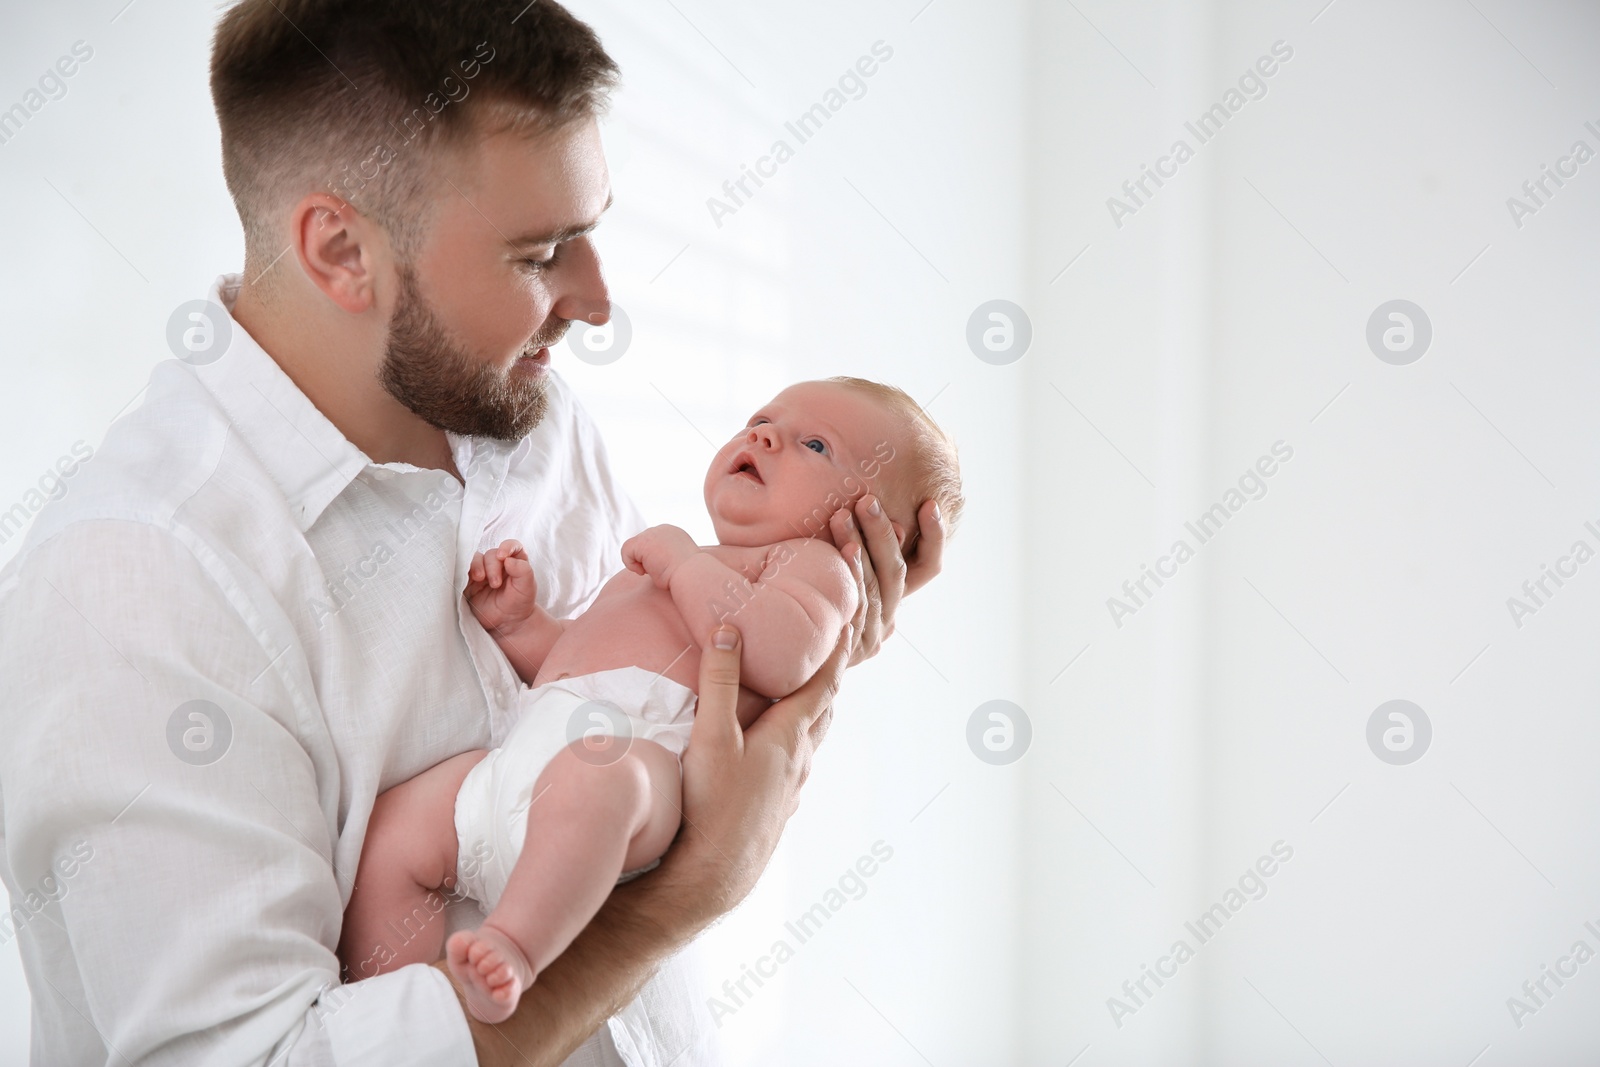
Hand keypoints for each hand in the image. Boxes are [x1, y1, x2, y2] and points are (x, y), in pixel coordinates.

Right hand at [466, 539, 538, 634]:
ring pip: (474, 559)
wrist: (508, 623)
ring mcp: (482, 572)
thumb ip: (523, 570)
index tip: (503, 556)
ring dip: (476, 566)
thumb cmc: (519, 603)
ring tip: (480, 579)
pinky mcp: (469, 582)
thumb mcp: (527, 587)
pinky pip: (462, 570)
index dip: (507, 546)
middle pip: (491, 554)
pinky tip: (468, 579)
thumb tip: (507, 559)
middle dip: (492, 565)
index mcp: (514, 561)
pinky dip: (463, 571)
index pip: (511, 545)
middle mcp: (497, 564)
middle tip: (496, 584)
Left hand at [621, 524, 699, 588]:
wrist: (692, 574)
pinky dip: (631, 564)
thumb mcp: (677, 561)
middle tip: (659, 570)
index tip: (664, 568)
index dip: (653, 558)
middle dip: (646, 559)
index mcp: (673, 533)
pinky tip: (644, 572)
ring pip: (634, 547)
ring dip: (640, 562)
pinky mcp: (642, 542)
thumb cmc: (687, 575)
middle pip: (642, 543)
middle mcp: (663, 529)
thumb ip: (664, 557)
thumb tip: (651, 564)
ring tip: (653, 571)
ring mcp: (652, 533)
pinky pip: (626, 551)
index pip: (653, 543)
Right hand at [658, 612, 857, 921]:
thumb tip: (730, 630)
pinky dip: (795, 743)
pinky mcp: (778, 807)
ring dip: (813, 712)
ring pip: (811, 739)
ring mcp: (792, 787)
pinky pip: (796, 765)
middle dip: (827, 678)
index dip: (836, 651)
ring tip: (805, 694)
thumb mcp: (711, 735)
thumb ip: (719, 682)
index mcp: (790, 735)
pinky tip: (779, 750)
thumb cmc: (713, 806)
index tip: (847, 623)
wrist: (713, 875)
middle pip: (823, 709)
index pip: (823, 683)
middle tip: (829, 652)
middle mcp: (800, 760)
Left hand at [829, 496, 944, 665]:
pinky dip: (850, 577)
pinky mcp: (849, 651)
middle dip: (881, 533)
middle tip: (867, 501)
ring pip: (873, 587)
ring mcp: (870, 638)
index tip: (929, 504)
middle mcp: (889, 620)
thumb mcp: (848, 579)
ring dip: (858, 546)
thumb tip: (896, 523)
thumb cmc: (818, 608)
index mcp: (895, 601)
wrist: (796, 662)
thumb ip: (870, 556)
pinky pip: (853, 607)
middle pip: (896, 572)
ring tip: (842, 516)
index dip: (934, 537)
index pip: (929, 567)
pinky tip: (842, 553)